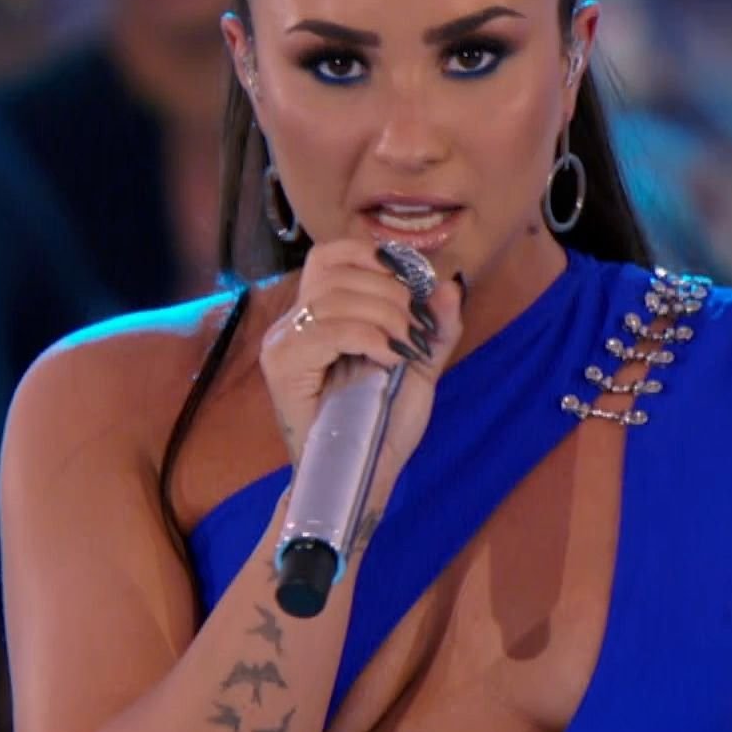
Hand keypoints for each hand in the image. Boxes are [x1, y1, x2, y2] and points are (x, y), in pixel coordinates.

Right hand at [258, 240, 464, 495]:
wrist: (363, 477)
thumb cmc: (383, 425)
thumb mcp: (419, 366)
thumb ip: (435, 326)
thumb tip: (449, 284)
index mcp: (318, 314)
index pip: (331, 255)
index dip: (372, 257)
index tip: (411, 286)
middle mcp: (292, 322)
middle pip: (337, 272)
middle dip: (389, 292)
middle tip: (413, 329)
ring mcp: (283, 343)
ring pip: (334, 297)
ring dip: (383, 316)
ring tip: (402, 347)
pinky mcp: (282, 367)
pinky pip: (327, 330)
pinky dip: (367, 336)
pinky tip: (386, 357)